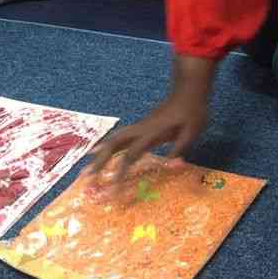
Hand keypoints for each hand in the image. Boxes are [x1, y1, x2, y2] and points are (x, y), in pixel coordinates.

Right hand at [91, 92, 207, 181]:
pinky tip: (99, 151)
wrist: (188, 89)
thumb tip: (171, 167)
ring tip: (88, 167)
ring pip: (114, 139)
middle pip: (114, 144)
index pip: (131, 156)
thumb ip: (179, 149)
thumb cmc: (191, 111)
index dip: (121, 173)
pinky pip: (120, 137)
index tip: (114, 189)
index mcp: (151, 133)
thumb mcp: (191, 132)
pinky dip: (107, 146)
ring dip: (100, 153)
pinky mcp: (141, 126)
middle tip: (86, 177)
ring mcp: (139, 126)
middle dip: (99, 161)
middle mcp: (140, 129)